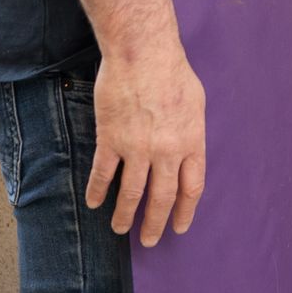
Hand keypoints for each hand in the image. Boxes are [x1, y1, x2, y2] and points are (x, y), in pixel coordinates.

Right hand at [87, 44, 206, 247]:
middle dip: (155, 223)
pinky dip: (98, 191)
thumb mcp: (196, 101)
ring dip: (125, 215)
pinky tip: (95, 202)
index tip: (179, 226)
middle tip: (149, 240)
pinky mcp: (111, 139)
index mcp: (191, 141)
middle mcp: (167, 151)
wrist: (142, 52)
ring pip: (131, 193)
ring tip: (120, 228)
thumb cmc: (172, 70)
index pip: (192, 187)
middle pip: (162, 198)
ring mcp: (138, 147)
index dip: (185, 211)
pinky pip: (103, 174)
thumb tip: (189, 148)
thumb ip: (192, 130)